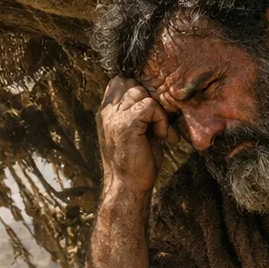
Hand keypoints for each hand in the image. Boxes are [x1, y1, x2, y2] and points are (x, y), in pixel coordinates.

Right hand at [97, 76, 171, 193]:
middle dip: (151, 98)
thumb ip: (137, 110)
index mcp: (106, 112)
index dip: (140, 89)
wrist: (128, 187)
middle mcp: (106, 112)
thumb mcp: (135, 130)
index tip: (153, 110)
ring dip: (158, 111)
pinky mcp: (125, 124)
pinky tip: (163, 137)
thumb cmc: (137, 162)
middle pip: (132, 82)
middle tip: (160, 121)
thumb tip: (156, 92)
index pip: (120, 80)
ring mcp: (113, 117)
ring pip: (142, 92)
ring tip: (162, 132)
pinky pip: (149, 106)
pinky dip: (161, 120)